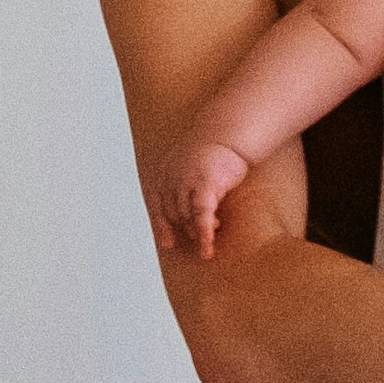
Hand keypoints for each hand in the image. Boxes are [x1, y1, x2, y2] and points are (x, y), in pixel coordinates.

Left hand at [153, 140, 250, 258]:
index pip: (155, 204)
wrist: (227, 134)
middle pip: (174, 213)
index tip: (166, 242)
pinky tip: (207, 247)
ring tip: (211, 234)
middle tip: (201, 233)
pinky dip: (204, 234)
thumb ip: (179, 186)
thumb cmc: (211, 153)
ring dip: (198, 230)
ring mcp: (186, 181)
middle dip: (187, 227)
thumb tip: (182, 215)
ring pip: (187, 217)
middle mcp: (170, 178)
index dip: (160, 225)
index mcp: (163, 172)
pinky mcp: (205, 185)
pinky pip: (201, 216)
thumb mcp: (187, 167)